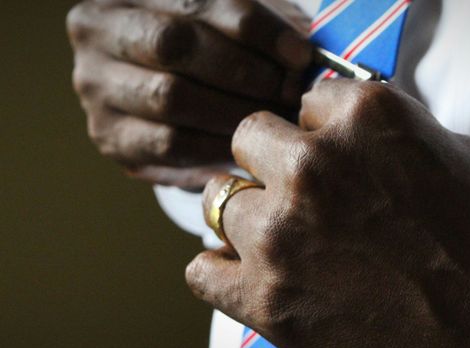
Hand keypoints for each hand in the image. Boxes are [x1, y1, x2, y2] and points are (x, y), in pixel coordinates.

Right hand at [66, 0, 312, 187]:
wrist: (166, 90)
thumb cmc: (208, 48)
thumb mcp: (227, 23)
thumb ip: (261, 27)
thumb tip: (308, 56)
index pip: (197, 1)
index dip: (256, 29)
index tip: (300, 55)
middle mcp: (99, 32)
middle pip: (174, 44)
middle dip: (244, 70)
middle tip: (290, 92)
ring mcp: (97, 87)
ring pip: (171, 97)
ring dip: (236, 111)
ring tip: (277, 118)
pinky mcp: (110, 137)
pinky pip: (169, 144)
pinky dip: (216, 146)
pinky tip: (248, 144)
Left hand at [186, 79, 469, 347]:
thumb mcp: (451, 150)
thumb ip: (380, 132)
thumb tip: (341, 132)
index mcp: (362, 119)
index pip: (306, 101)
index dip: (321, 132)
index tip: (335, 155)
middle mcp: (313, 167)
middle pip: (249, 140)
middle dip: (274, 163)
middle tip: (305, 194)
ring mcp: (284, 235)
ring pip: (217, 201)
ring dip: (249, 214)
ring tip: (285, 238)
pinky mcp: (270, 301)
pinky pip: (202, 271)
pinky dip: (221, 270)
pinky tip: (250, 275)